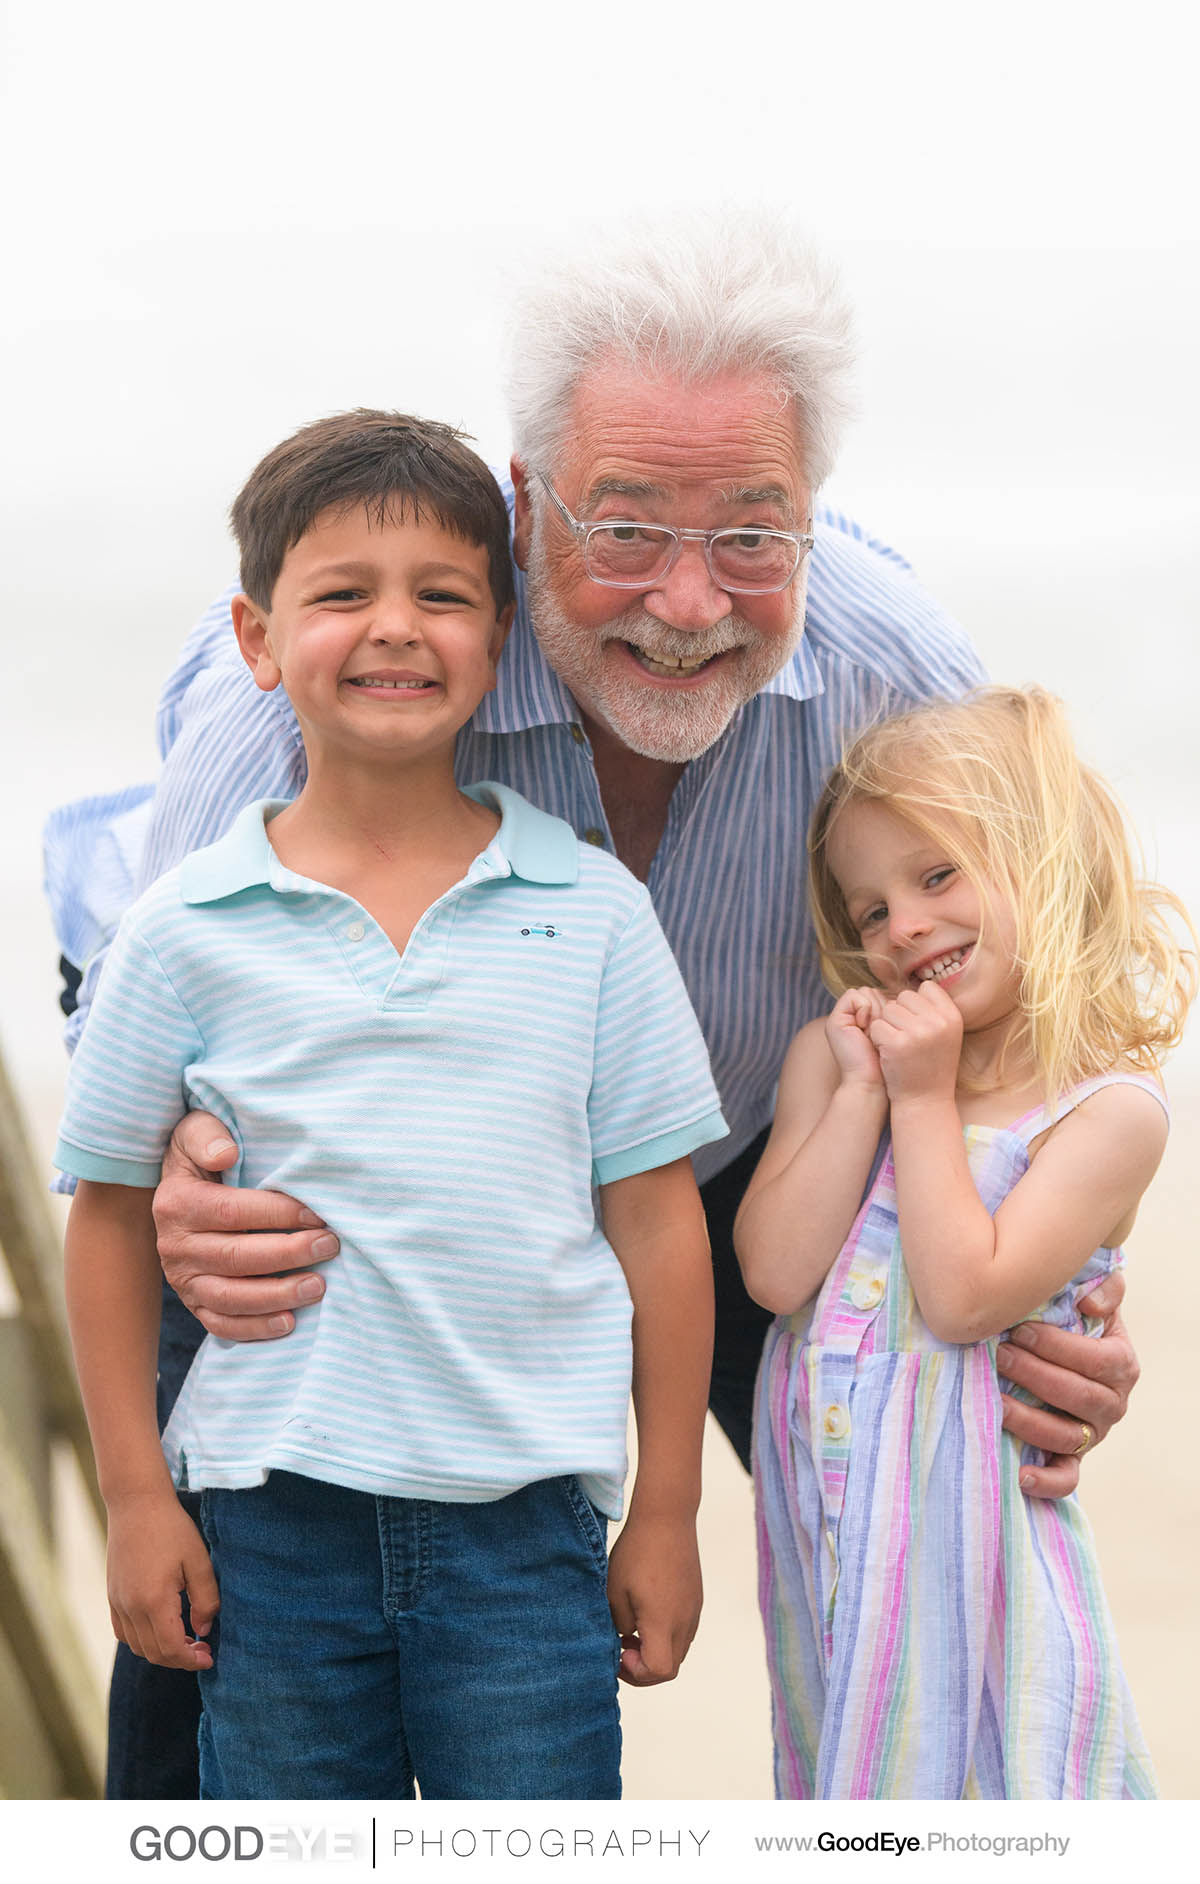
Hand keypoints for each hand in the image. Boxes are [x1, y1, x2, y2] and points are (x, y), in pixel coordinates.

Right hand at [106, 1490, 218, 1669]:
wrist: (136, 1503)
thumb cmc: (171, 1528)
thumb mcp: (198, 1560)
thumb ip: (205, 1599)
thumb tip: (203, 1630)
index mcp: (153, 1601)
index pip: (171, 1649)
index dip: (191, 1660)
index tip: (209, 1657)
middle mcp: (130, 1607)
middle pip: (153, 1653)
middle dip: (179, 1659)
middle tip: (202, 1649)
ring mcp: (117, 1602)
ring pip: (136, 1645)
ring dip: (160, 1651)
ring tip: (185, 1638)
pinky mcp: (112, 1595)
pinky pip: (123, 1631)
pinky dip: (141, 1639)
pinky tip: (161, 1627)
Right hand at [153, 1111, 339, 1339]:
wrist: (175, 1191)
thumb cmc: (200, 1156)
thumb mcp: (196, 1132)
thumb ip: (207, 1135)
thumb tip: (226, 1154)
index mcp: (176, 1203)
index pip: (231, 1212)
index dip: (277, 1215)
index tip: (317, 1214)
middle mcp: (173, 1246)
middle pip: (235, 1257)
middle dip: (288, 1254)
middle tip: (330, 1245)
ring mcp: (182, 1280)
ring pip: (230, 1297)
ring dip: (277, 1296)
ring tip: (319, 1286)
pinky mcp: (193, 1303)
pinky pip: (222, 1324)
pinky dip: (255, 1328)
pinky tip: (289, 1322)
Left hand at [606, 1513, 701, 1686]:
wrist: (667, 1517)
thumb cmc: (636, 1551)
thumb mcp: (615, 1590)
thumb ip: (618, 1623)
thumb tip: (624, 1637)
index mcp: (663, 1622)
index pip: (659, 1671)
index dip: (636, 1672)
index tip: (619, 1651)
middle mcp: (685, 1621)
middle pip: (671, 1667)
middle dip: (643, 1667)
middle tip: (621, 1647)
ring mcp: (694, 1611)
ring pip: (678, 1650)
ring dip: (656, 1651)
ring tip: (631, 1629)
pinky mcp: (696, 1599)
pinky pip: (684, 1631)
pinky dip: (665, 1635)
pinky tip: (647, 1612)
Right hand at [825, 987, 885, 1088]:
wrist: (870, 1081)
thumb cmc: (887, 1062)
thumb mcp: (893, 1033)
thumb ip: (891, 1013)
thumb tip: (904, 995)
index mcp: (864, 1019)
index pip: (879, 995)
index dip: (889, 1009)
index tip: (890, 1031)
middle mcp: (850, 1016)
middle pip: (872, 991)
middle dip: (882, 1009)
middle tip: (880, 1032)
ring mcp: (840, 1017)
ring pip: (865, 992)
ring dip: (875, 1010)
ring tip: (872, 1032)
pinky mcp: (834, 1020)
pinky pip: (854, 996)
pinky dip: (864, 1009)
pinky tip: (864, 1028)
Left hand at [869, 982, 962, 1102]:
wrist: (925, 1100)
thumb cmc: (931, 1064)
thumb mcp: (946, 1034)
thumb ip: (935, 1009)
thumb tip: (919, 984)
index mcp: (953, 1016)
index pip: (927, 988)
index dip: (916, 1004)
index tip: (919, 1025)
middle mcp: (938, 1022)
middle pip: (904, 997)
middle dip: (900, 1014)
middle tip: (908, 1039)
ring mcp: (918, 1032)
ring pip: (888, 1009)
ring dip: (887, 1026)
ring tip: (899, 1046)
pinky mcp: (897, 1043)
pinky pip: (876, 1025)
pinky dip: (877, 1038)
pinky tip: (889, 1053)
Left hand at [998, 1275, 1137, 1498]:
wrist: (1060, 1356)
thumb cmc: (1071, 1322)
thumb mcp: (1095, 1299)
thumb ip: (1104, 1290)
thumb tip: (1090, 1303)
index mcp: (1121, 1365)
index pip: (1097, 1360)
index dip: (1058, 1346)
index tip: (1019, 1330)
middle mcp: (1111, 1404)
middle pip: (1078, 1396)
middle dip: (1035, 1376)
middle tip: (999, 1356)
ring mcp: (1092, 1435)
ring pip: (1067, 1437)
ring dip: (1030, 1421)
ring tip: (997, 1403)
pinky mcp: (1073, 1458)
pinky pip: (1066, 1479)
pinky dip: (1046, 1483)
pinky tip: (1020, 1476)